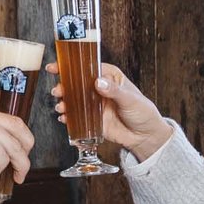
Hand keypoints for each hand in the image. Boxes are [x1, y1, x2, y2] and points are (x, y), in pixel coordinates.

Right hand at [46, 61, 173, 158]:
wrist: (145, 136)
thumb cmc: (143, 112)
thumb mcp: (130, 99)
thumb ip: (114, 91)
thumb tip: (99, 82)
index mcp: (109, 77)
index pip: (87, 67)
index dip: (71, 66)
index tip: (58, 67)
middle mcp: (99, 88)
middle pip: (76, 83)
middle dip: (64, 85)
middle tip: (58, 91)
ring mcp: (94, 104)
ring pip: (73, 99)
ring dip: (64, 102)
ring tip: (61, 106)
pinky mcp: (91, 119)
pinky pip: (76, 116)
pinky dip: (68, 117)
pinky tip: (64, 118)